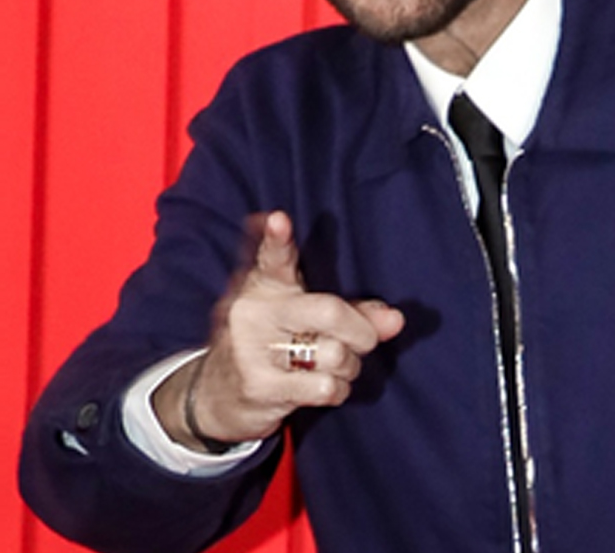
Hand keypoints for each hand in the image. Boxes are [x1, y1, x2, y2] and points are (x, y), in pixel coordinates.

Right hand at [155, 210, 404, 451]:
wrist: (217, 395)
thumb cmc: (273, 347)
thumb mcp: (305, 319)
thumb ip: (352, 312)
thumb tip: (396, 320)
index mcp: (265, 286)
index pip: (273, 258)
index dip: (277, 238)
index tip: (278, 219)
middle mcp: (253, 312)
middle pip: (328, 311)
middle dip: (361, 331)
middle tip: (365, 340)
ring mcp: (251, 349)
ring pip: (335, 353)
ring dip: (349, 366)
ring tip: (334, 367)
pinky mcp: (258, 387)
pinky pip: (325, 386)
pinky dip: (338, 389)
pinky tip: (324, 387)